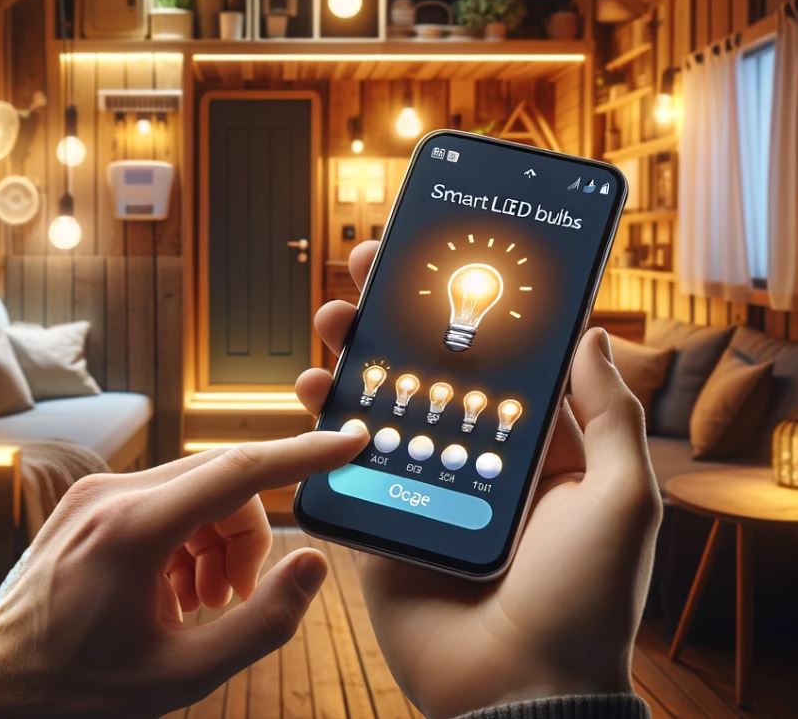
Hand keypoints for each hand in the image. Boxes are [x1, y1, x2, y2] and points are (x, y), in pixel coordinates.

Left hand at [0, 428, 367, 718]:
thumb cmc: (79, 690)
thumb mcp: (180, 675)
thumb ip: (261, 622)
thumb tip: (313, 566)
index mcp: (135, 531)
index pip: (239, 470)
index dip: (302, 453)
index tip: (348, 439)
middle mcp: (115, 494)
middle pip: (223, 483)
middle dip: (250, 533)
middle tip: (241, 594)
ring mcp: (99, 491)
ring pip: (198, 489)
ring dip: (220, 538)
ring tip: (204, 603)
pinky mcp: (92, 500)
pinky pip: (167, 500)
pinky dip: (189, 538)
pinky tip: (176, 590)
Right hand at [297, 241, 661, 718]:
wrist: (519, 690)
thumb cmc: (584, 598)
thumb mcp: (620, 497)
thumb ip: (609, 413)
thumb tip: (592, 334)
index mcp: (533, 445)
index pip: (495, 358)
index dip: (468, 306)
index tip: (443, 258)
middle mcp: (474, 456)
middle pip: (428, 367)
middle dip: (397, 313)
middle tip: (369, 264)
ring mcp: (424, 483)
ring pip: (381, 402)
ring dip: (354, 354)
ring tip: (334, 317)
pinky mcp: (381, 514)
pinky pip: (345, 458)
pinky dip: (324, 421)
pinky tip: (312, 389)